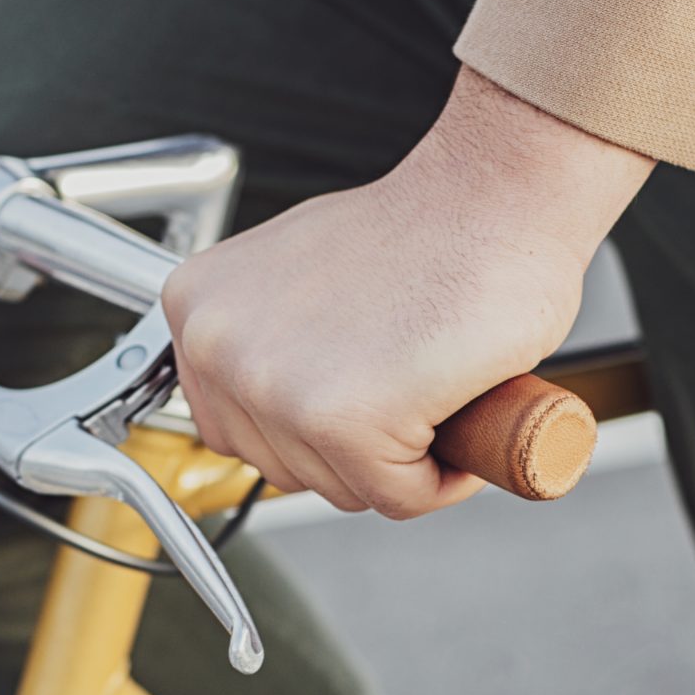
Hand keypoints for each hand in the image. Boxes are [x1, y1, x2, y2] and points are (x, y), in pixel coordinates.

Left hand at [163, 68, 650, 518]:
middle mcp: (218, 347)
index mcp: (197, 308)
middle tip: (406, 386)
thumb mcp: (304, 276)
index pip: (236, 430)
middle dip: (358, 450)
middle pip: (285, 469)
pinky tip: (456, 410)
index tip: (359, 392)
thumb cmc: (427, 230)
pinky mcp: (346, 421)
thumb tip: (281, 397)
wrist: (496, 197)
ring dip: (402, 462)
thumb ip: (272, 339)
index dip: (312, 427)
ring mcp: (276, 388)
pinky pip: (399, 497)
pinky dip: (444, 476)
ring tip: (428, 387)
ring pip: (342, 488)